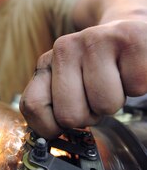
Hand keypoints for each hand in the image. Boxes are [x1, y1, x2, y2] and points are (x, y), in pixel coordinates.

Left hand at [20, 20, 146, 138]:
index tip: (67, 116)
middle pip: (70, 115)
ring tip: (115, 81)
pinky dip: (137, 86)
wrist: (129, 35)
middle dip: (89, 115)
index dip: (53, 125)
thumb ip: (51, 105)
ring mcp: (96, 40)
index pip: (33, 106)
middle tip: (97, 95)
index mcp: (46, 62)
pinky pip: (136, 88)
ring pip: (105, 105)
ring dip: (115, 102)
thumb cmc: (99, 68)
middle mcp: (65, 47)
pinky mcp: (130, 39)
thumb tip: (47, 134)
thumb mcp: (67, 84)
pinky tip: (130, 69)